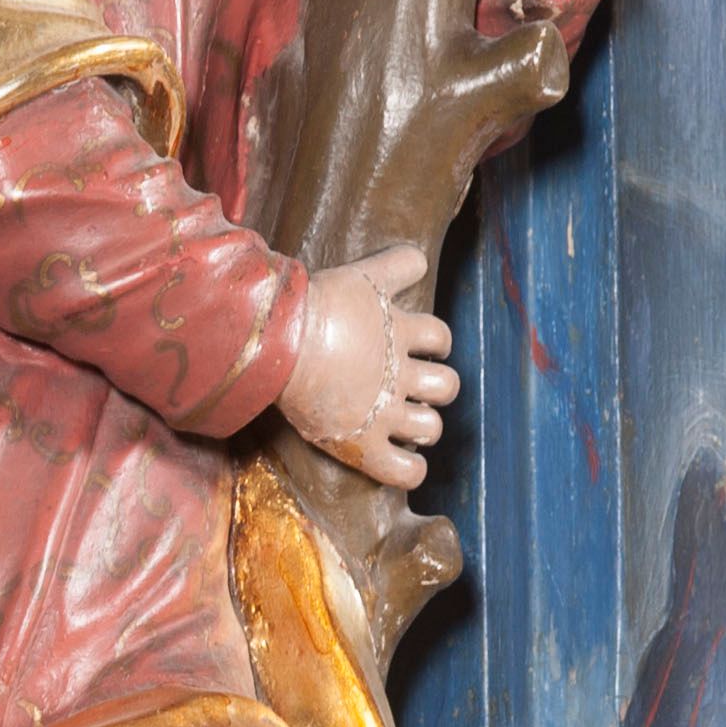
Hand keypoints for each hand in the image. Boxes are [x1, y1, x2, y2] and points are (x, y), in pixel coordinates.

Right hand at [280, 244, 458, 486]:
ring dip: (424, 427)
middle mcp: (400, 375)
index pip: (441, 337)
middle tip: (410, 389)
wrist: (279, 340)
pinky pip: (405, 470)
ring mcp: (384, 412)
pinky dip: (410, 470)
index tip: (417, 348)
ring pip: (431, 428)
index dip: (434, 343)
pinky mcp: (362, 444)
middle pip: (446, 386)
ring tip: (404, 425)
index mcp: (401, 333)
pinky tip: (402, 461)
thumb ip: (395, 265)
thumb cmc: (315, 304)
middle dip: (435, 388)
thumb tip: (420, 256)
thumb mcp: (362, 274)